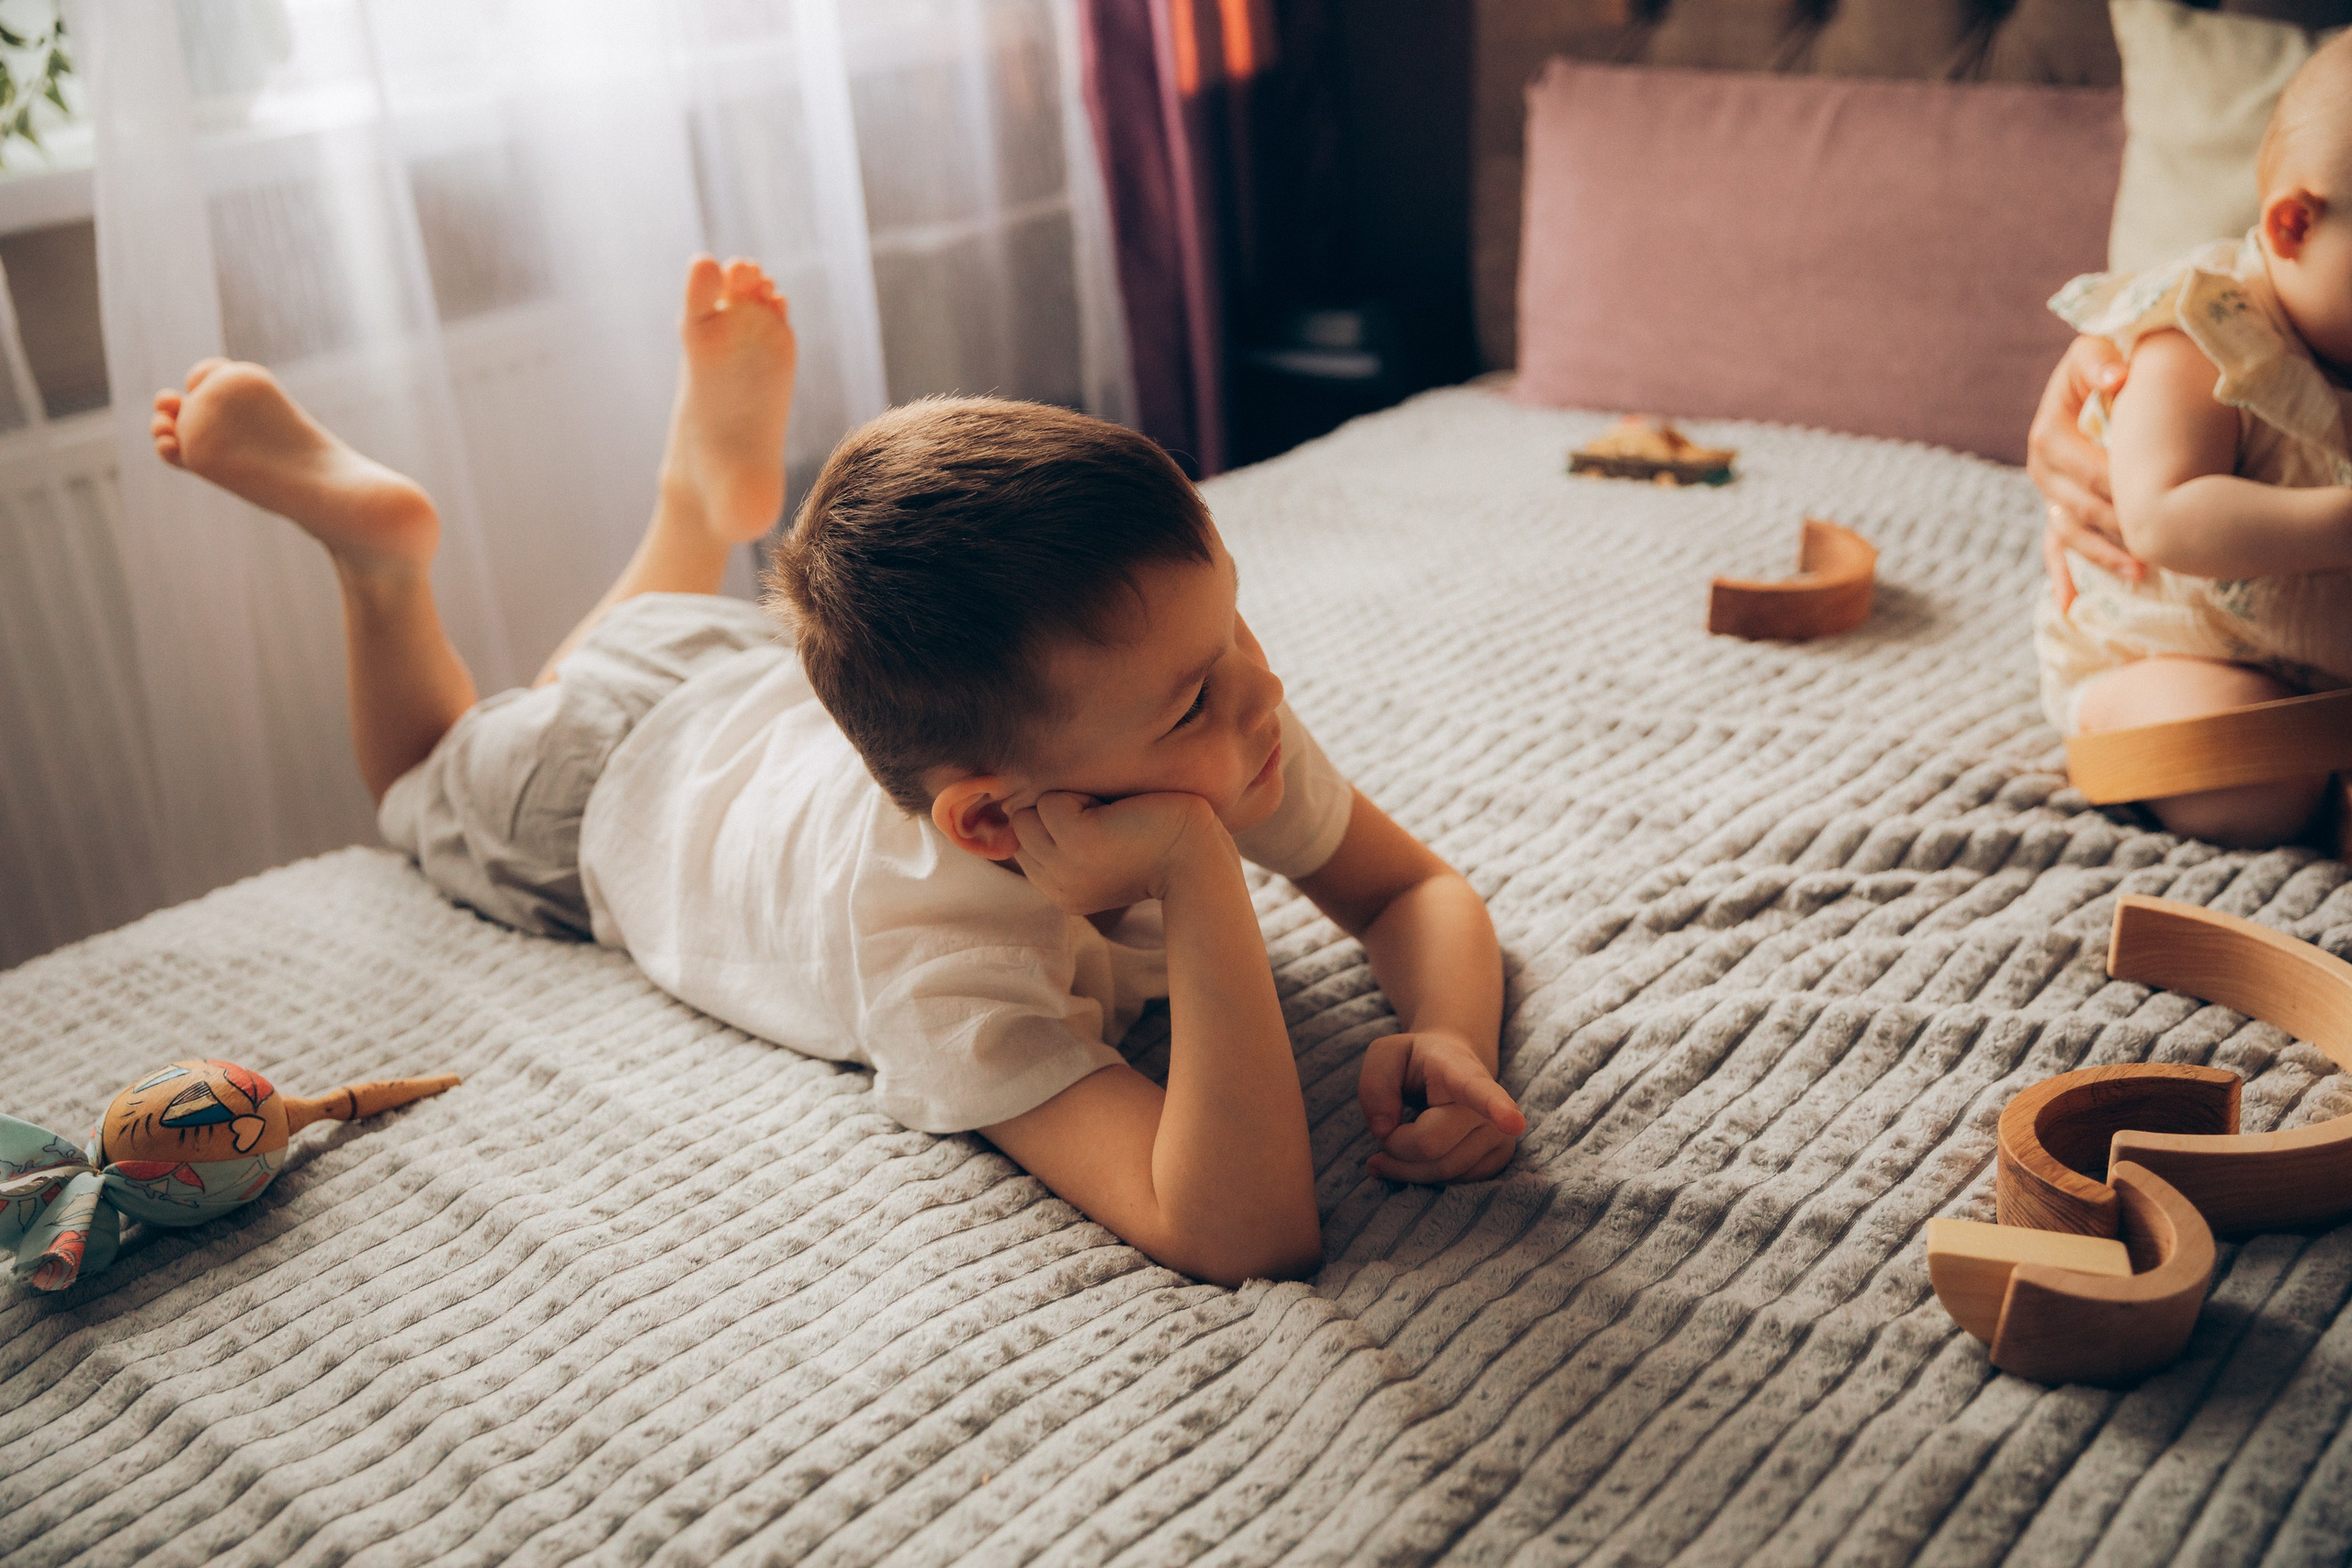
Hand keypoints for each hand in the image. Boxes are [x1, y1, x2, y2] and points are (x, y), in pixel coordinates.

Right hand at [1010, 789, 1227, 913]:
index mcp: (1059, 893)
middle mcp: (1055, 887)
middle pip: (1020, 824)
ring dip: (1069, 802)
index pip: (1024, 840)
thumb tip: (1022, 805)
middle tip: (1110, 823)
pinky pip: (1051, 801)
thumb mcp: (1099, 853)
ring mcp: (1064, 868)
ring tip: (1112, 819)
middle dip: (1059, 810)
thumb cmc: (1159, 845)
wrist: (1200, 860)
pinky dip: (1083, 796)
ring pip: (1029, 812)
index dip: (1058, 822)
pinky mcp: (1077, 842)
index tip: (1102, 831)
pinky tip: (1119, 814)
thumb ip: (1063, 842)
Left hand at [1359, 1030, 1526, 1182]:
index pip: (1479, 1090)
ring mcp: (1499, 1136)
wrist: (1455, 1069)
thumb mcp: (1386, 1055)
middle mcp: (1489, 1107)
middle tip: (1385, 1128)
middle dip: (1394, 1144)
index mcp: (1461, 1072)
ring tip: (1396, 1140)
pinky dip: (1423, 1176)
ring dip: (1405, 1165)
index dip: (1497, 1108)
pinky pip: (1453, 1183)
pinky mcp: (1499, 1160)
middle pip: (1430, 1145)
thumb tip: (1386, 1129)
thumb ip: (1375, 1083)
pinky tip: (1414, 1158)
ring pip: (1442, 1172)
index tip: (1513, 1123)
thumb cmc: (1416, 1064)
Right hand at [2028, 335, 2141, 609]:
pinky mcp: (2057, 514)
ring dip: (2103, 555)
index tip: (2149, 487)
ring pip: (2072, 534)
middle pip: (2076, 504)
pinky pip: (2057, 551)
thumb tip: (2117, 378)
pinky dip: (2062, 578)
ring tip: (2142, 569)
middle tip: (2158, 535)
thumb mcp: (2095, 350)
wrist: (2099, 380)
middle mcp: (2041, 470)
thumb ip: (2099, 359)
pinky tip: (2071, 606)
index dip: (2109, 476)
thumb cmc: (2104, 364)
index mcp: (2046, 433)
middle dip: (2115, 522)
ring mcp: (2049, 497)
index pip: (2076, 461)